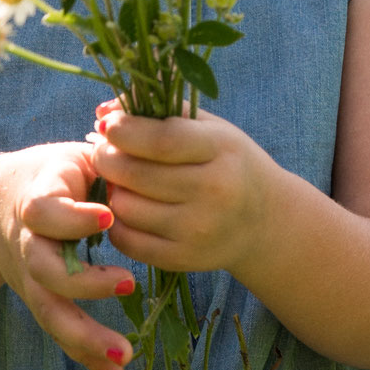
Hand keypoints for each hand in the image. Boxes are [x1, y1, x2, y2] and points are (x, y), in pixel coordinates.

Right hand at [0, 142, 137, 369]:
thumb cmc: (53, 172)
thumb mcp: (72, 155)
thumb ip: (105, 148)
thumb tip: (135, 124)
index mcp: (36, 200)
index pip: (45, 210)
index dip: (72, 216)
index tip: (110, 216)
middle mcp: (28, 244)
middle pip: (44, 270)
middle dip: (85, 281)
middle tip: (130, 282)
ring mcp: (31, 277)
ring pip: (50, 310)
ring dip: (86, 335)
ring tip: (126, 353)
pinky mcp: (40, 299)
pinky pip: (61, 329)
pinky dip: (86, 355)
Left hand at [89, 100, 279, 275]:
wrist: (265, 221)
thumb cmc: (229, 163)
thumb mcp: (211, 128)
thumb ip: (162, 112)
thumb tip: (104, 111)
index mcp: (222, 150)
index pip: (163, 140)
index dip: (124, 130)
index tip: (107, 125)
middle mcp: (214, 191)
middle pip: (137, 174)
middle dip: (107, 158)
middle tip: (104, 151)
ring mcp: (199, 229)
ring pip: (126, 208)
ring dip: (112, 190)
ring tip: (121, 180)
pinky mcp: (184, 258)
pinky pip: (128, 241)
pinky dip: (116, 222)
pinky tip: (128, 207)